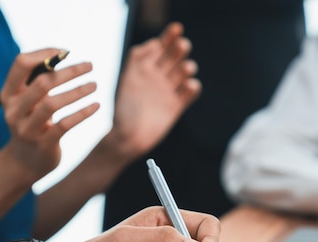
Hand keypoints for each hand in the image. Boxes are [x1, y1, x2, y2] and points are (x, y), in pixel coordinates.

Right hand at [0, 48, 99, 178]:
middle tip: (90, 66)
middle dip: (68, 72)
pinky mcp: (43, 145)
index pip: (21, 64)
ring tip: (94, 85)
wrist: (25, 162)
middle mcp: (14, 110)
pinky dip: (82, 113)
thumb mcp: (29, 101)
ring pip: (52, 104)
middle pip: (42, 83)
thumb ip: (38, 81)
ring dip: (77, 92)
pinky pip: (65, 125)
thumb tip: (62, 56)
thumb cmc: (32, 122)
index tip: (65, 52)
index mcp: (8, 94)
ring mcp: (27, 129)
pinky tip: (96, 105)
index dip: (44, 54)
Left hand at [108, 22, 201, 159]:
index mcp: (144, 68)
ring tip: (185, 69)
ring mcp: (168, 90)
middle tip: (181, 45)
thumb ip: (139, 60)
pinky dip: (193, 87)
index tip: (176, 28)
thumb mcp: (128, 79)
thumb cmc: (124, 109)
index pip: (160, 46)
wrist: (128, 137)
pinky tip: (190, 86)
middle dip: (180, 48)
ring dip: (187, 68)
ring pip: (184, 72)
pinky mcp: (176, 106)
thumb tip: (154, 44)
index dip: (169, 36)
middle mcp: (157, 77)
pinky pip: (190, 92)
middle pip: (174, 55)